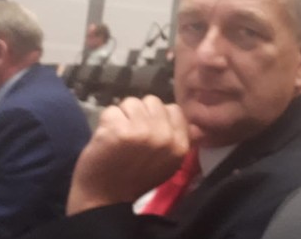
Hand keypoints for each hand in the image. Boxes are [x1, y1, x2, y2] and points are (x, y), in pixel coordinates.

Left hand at [66, 95, 189, 214]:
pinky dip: (105, 122)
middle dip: (140, 114)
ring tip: (118, 136)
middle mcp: (164, 136)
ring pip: (131, 102)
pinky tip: (106, 139)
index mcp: (179, 144)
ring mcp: (140, 132)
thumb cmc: (136, 178)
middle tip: (131, 134)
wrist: (105, 199)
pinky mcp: (117, 130)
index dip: (158, 116)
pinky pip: (111, 110)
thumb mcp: (169, 163)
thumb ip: (178, 140)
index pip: (173, 109)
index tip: (148, 130)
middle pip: (152, 101)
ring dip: (122, 116)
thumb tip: (195, 124)